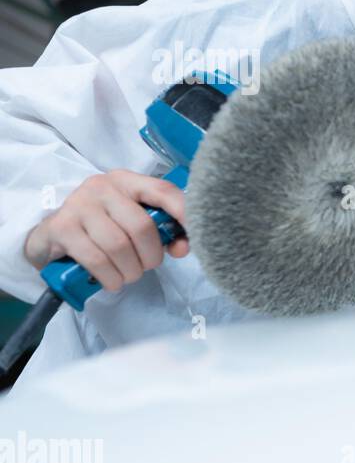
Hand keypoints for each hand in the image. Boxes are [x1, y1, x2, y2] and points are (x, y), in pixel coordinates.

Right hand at [23, 169, 188, 291]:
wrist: (52, 236)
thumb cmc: (102, 229)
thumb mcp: (132, 223)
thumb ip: (162, 232)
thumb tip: (183, 247)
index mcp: (128, 181)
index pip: (163, 191)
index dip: (184, 214)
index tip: (195, 237)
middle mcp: (103, 187)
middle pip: (142, 226)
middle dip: (151, 256)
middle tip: (147, 267)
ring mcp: (80, 205)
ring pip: (119, 245)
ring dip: (130, 270)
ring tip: (129, 275)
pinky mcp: (62, 227)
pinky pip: (96, 259)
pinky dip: (110, 277)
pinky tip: (113, 281)